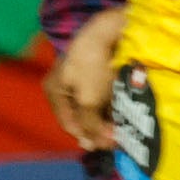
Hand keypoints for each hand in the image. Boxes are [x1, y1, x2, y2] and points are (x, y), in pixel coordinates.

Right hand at [48, 7, 127, 147]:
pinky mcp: (98, 69)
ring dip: (107, 117)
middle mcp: (64, 84)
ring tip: (123, 127)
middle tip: (116, 139)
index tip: (105, 147)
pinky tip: (125, 111)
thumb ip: (91, 125)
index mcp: (54, 90)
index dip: (86, 137)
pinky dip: (113, 103)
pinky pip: (103, 93)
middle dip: (98, 128)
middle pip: (81, 115)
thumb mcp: (88, 101)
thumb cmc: (91, 67)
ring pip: (94, 105)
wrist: (110, 32)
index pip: (68, 123)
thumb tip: (101, 145)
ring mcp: (81, 75)